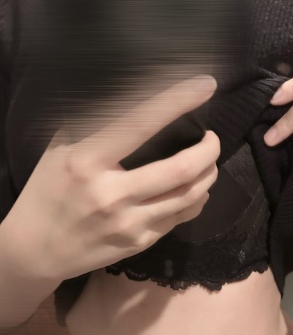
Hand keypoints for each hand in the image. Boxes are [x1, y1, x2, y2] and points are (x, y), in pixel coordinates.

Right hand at [7, 76, 219, 280]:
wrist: (38, 249)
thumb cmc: (49, 191)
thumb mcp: (60, 149)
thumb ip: (94, 124)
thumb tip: (136, 97)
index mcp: (87, 161)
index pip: (140, 124)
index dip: (177, 102)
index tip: (205, 86)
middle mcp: (112, 194)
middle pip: (181, 169)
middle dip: (209, 149)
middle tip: (212, 138)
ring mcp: (129, 224)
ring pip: (190, 196)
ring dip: (209, 174)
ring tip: (209, 161)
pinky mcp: (140, 243)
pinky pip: (181, 218)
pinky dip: (197, 199)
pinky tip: (197, 189)